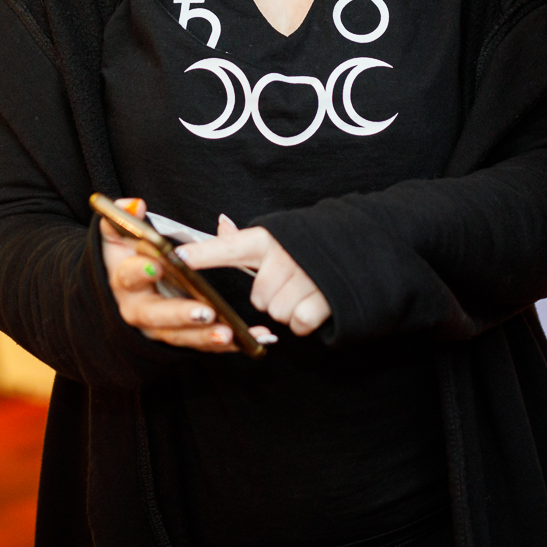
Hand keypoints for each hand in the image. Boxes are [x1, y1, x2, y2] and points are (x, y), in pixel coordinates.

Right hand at [99, 200, 273, 353]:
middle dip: (181, 315)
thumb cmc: (128, 256)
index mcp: (125, 280)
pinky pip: (202, 344)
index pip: (129, 276)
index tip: (158, 265)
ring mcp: (159, 327)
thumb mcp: (119, 235)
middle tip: (205, 312)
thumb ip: (123, 217)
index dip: (141, 271)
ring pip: (180, 336)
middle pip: (156, 316)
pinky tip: (247, 340)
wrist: (129, 286)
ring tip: (228, 333)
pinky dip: (225, 344)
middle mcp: (139, 309)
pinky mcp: (180, 337)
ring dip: (204, 336)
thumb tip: (135, 206)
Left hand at [176, 216, 332, 336]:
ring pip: (278, 312)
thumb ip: (247, 238)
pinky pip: (299, 323)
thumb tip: (221, 223)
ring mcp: (306, 276)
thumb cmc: (315, 245)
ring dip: (291, 309)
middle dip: (272, 296)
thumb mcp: (282, 235)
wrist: (368, 247)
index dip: (203, 254)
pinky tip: (317, 302)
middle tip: (291, 281)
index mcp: (270, 239)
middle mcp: (285, 255)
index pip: (230, 247)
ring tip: (308, 290)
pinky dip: (307, 320)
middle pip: (258, 297)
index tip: (178, 257)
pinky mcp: (325, 297)